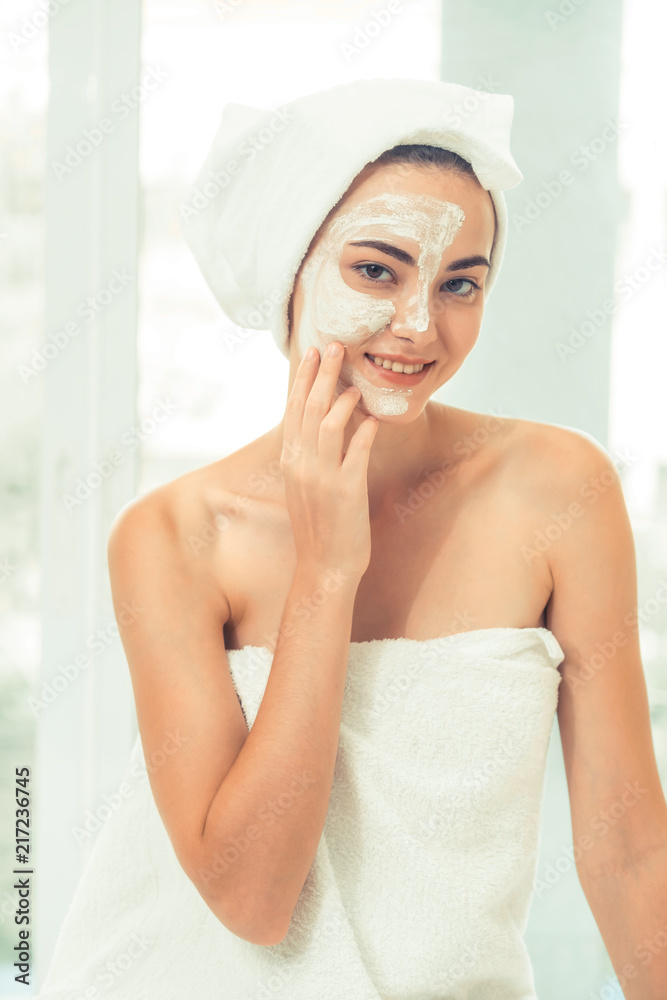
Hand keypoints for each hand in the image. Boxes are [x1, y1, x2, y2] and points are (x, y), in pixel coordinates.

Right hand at [281, 342, 378, 578]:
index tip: (312, 353)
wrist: (324, 566)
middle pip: (309, 408)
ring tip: (356, 382)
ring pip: (328, 424)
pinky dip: (364, 432)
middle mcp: (301, 465)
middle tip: (335, 347)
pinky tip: (373, 419)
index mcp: (290, 461)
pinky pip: (356, 452)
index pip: (293, 409)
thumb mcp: (305, 486)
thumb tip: (324, 424)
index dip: (303, 379)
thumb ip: (311, 455)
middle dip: (322, 374)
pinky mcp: (345, 491)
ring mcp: (321, 478)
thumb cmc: (319, 526)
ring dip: (343, 398)